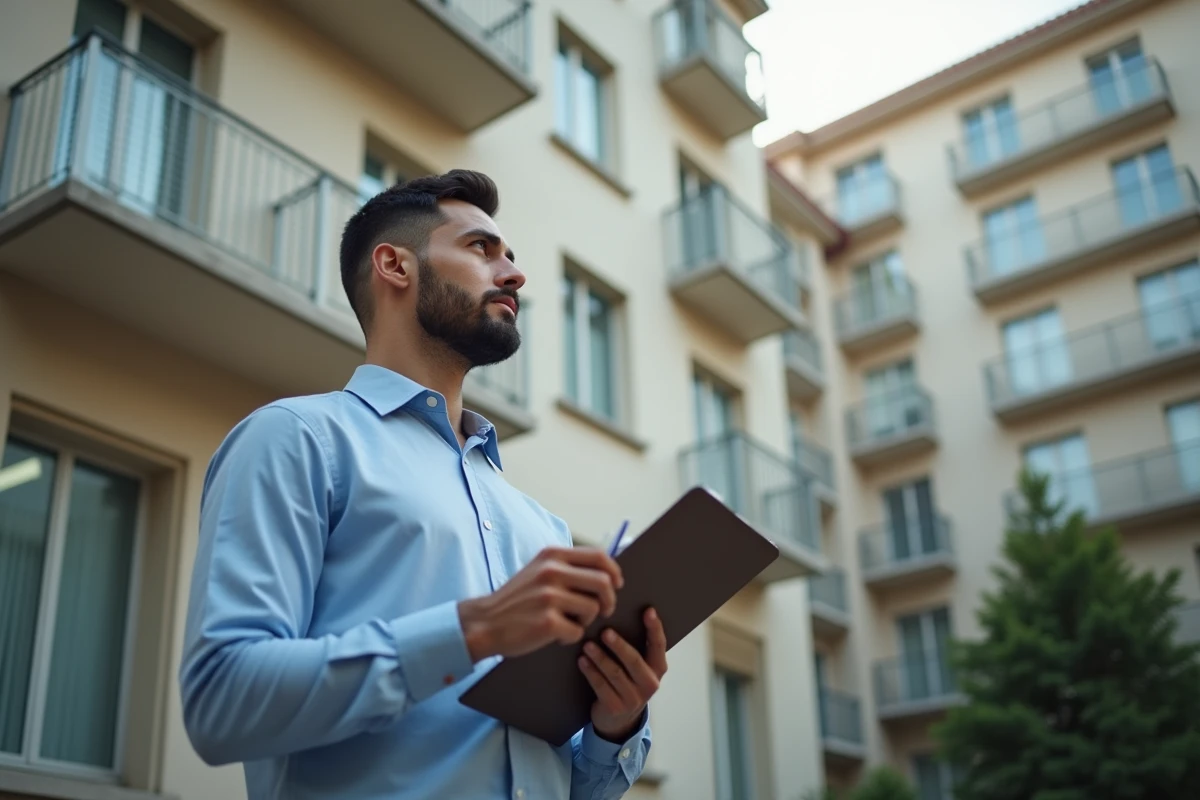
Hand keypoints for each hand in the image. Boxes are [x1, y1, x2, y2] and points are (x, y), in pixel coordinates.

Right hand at [458, 546, 622, 660]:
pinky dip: (570, 637)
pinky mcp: (547, 622)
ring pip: (593, 609)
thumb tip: (607, 573)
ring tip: (567, 622)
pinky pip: (578, 631)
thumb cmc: (516, 599)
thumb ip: (567, 567)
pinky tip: (554, 635)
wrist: (484, 623)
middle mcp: (552, 571)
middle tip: (603, 611)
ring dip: (585, 620)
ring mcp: (549, 596)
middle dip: (609, 600)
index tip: (617, 584)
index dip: (614, 571)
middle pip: (604, 582)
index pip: (599, 556)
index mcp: (552, 555)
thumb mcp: (538, 570)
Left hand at [579, 608, 667, 741]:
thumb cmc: (627, 682)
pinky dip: (591, 672)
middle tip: (605, 632)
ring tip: (587, 645)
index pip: (659, 645)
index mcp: (658, 669)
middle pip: (634, 661)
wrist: (619, 720)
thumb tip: (618, 615)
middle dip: (619, 645)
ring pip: (615, 673)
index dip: (655, 628)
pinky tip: (582, 661)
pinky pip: (601, 686)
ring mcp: (634, 698)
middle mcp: (650, 684)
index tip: (649, 611)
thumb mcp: (638, 668)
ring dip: (600, 658)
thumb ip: (636, 647)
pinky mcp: (616, 707)